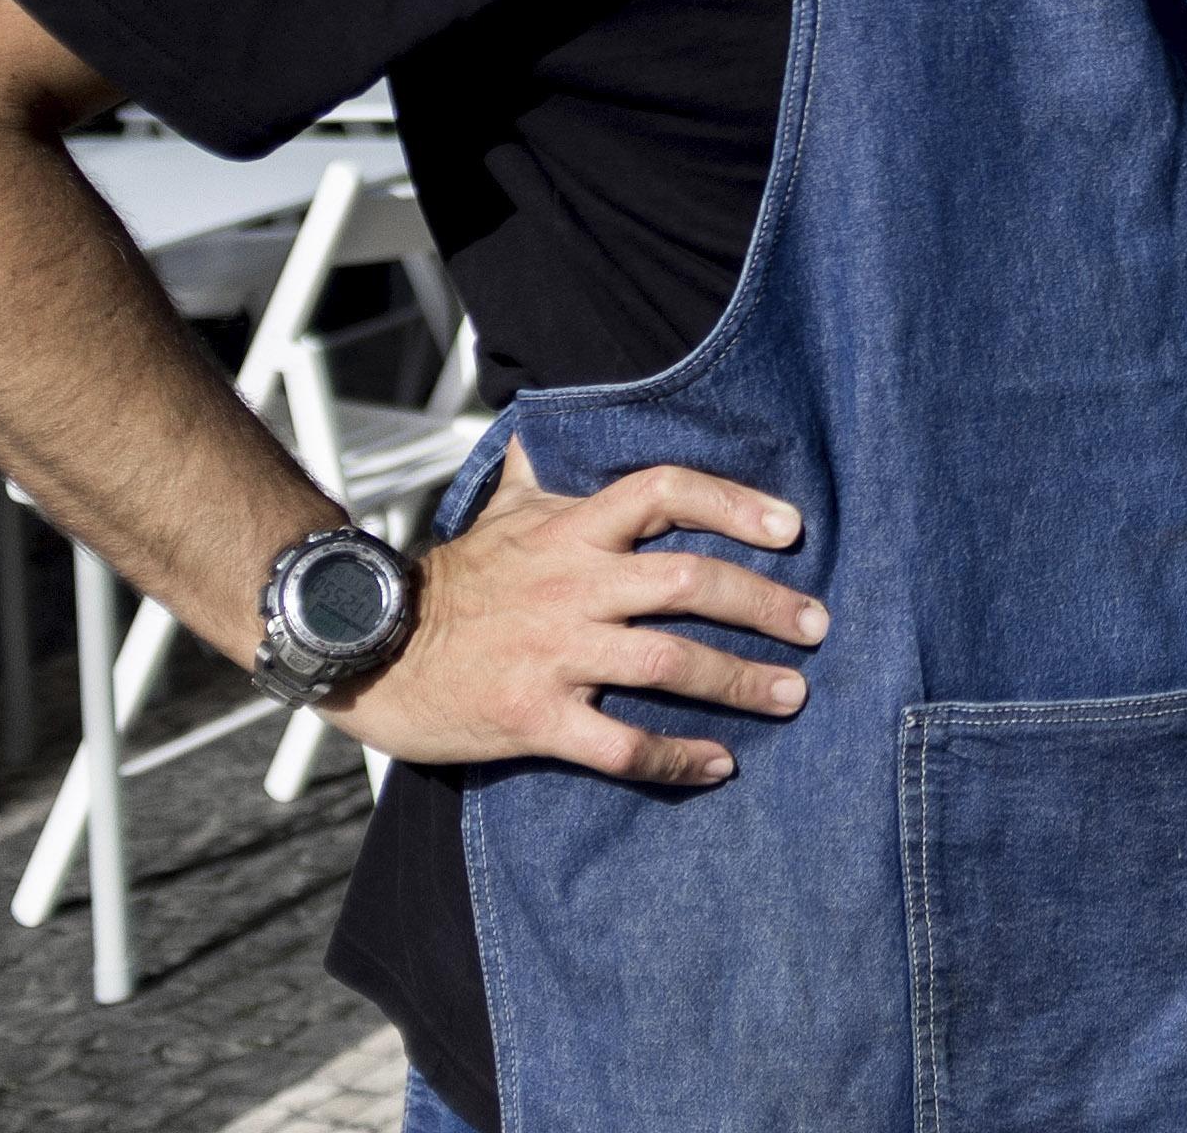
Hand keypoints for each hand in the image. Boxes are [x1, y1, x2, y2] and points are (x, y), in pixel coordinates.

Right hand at [328, 441, 822, 783]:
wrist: (369, 649)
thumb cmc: (452, 581)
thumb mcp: (504, 508)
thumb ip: (550, 472)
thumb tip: (560, 421)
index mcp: (572, 530)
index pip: (667, 491)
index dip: (737, 503)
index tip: (792, 530)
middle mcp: (573, 584)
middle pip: (691, 582)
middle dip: (766, 605)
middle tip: (817, 626)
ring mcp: (555, 652)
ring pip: (669, 662)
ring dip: (740, 680)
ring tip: (791, 695)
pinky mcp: (534, 717)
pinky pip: (620, 743)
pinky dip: (676, 757)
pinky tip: (717, 765)